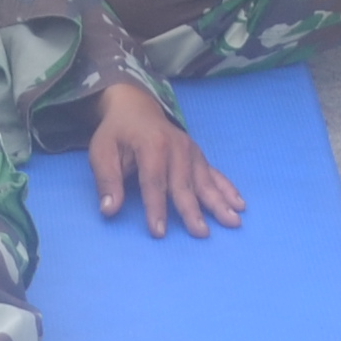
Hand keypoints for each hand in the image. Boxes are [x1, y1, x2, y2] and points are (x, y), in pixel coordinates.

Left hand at [88, 88, 243, 239]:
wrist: (136, 108)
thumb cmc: (117, 134)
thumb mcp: (101, 152)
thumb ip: (107, 181)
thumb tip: (109, 210)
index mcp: (151, 145)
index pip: (154, 181)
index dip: (156, 207)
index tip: (159, 232)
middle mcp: (176, 147)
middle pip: (184, 183)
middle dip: (192, 210)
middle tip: (201, 233)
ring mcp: (191, 151)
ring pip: (204, 180)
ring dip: (218, 202)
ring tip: (232, 222)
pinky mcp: (198, 156)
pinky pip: (215, 173)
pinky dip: (228, 189)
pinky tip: (239, 203)